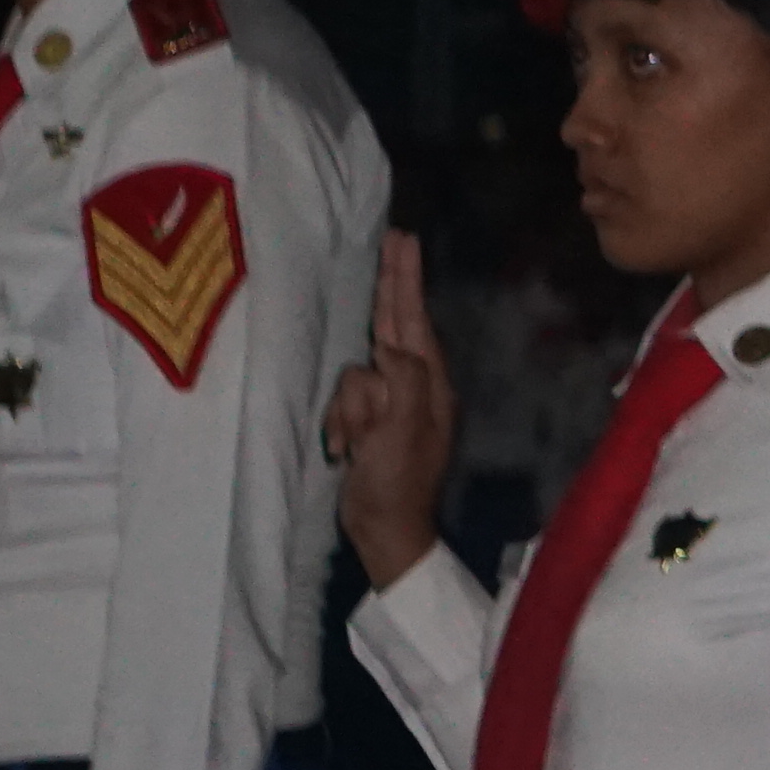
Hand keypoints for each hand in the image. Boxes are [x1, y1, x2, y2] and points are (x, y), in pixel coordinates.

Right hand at [324, 233, 456, 587]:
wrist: (384, 529)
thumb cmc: (397, 481)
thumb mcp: (403, 428)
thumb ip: (400, 381)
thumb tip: (388, 349)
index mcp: (430, 381)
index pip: (413, 317)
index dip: (404, 279)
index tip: (404, 240)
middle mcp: (412, 383)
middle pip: (394, 322)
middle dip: (391, 282)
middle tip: (394, 239)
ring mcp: (387, 402)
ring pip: (354, 376)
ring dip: (348, 412)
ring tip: (355, 445)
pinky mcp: (365, 420)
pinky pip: (343, 404)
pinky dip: (340, 427)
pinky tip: (344, 452)